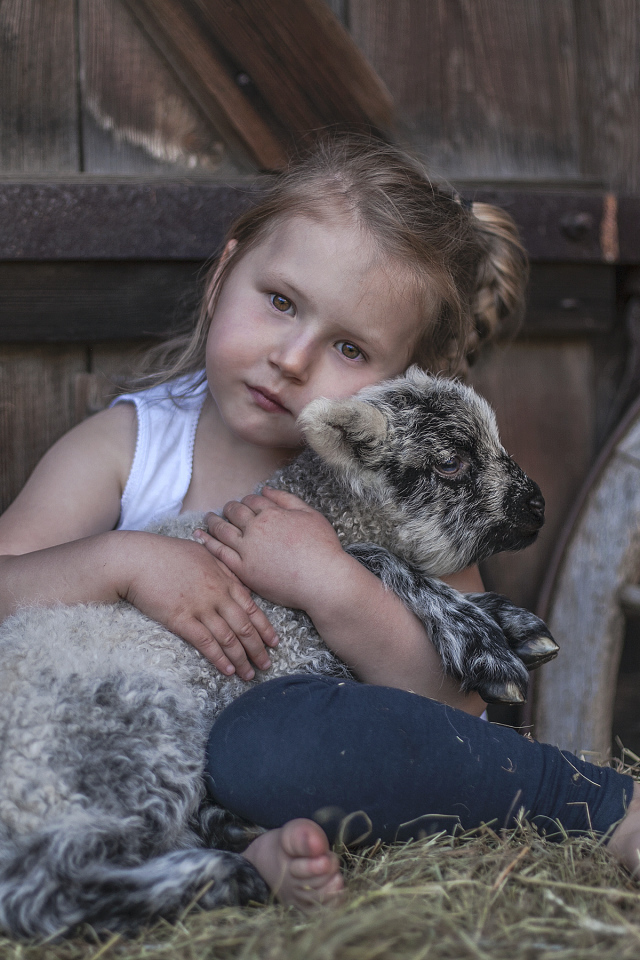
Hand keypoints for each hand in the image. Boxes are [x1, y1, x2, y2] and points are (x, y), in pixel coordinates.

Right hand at [120, 532, 277, 679]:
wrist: (136, 559)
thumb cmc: (166, 553)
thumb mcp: (201, 552)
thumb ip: (221, 566)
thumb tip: (234, 578)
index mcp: (224, 578)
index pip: (252, 606)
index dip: (265, 627)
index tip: (274, 642)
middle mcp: (217, 594)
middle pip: (245, 625)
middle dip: (258, 648)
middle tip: (267, 664)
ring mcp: (200, 607)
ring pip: (228, 637)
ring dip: (241, 658)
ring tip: (249, 674)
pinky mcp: (181, 619)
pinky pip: (205, 643)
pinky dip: (219, 658)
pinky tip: (227, 670)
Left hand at [194, 487, 346, 610]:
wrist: (322, 580)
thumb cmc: (322, 548)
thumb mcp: (310, 515)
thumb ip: (286, 500)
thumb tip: (266, 490)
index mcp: (272, 513)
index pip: (252, 500)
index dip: (247, 501)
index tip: (245, 504)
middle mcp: (256, 528)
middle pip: (234, 512)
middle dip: (229, 508)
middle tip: (225, 510)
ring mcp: (247, 550)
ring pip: (222, 530)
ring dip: (213, 522)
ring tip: (208, 519)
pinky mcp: (243, 570)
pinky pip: (219, 553)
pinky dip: (207, 542)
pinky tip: (199, 536)